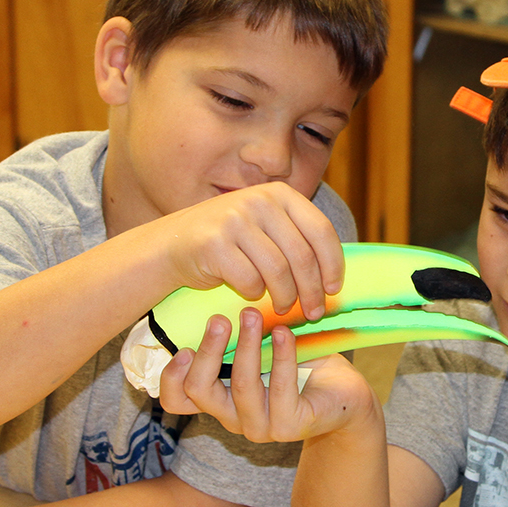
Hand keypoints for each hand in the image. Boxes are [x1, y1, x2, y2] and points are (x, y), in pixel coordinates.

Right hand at [155, 183, 344, 320]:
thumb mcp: (266, 227)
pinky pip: (250, 280)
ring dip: (286, 298)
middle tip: (315, 312)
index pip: (321, 230)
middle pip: (302, 255)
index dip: (332, 264)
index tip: (334, 289)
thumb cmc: (230, 242)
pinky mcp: (215, 243)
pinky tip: (251, 295)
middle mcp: (259, 200)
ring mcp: (235, 219)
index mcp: (280, 194)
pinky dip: (255, 294)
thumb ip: (296, 239)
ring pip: (278, 271)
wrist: (173, 244)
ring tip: (285, 308)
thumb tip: (334, 278)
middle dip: (312, 290)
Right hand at [158, 306, 378, 442]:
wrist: (344, 397)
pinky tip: (283, 333)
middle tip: (219, 318)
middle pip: (200, 391)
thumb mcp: (262, 349)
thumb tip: (216, 297)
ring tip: (252, 315)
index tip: (183, 345)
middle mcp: (235, 419)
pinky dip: (281, 356)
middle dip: (208, 351)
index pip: (177, 400)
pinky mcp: (292, 425)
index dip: (171, 377)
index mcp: (221, 401)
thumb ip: (237, 335)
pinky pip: (281, 387)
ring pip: (242, 386)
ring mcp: (262, 427)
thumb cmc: (300, 367)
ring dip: (246, 346)